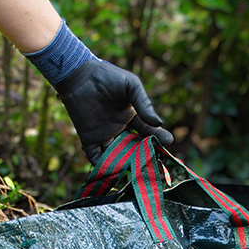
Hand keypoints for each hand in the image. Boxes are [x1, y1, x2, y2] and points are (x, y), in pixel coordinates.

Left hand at [54, 59, 173, 162]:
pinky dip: (102, 166)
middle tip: (153, 163)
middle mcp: (121, 130)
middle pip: (134, 149)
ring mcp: (105, 136)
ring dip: (125, 165)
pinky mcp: (89, 139)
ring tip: (134, 172)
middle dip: (144, 157)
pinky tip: (112, 172)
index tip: (168, 143)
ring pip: (117, 156)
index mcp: (133, 118)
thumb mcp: (131, 86)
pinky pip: (96, 157)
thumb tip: (159, 123)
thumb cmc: (107, 76)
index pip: (148, 133)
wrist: (80, 75)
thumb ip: (144, 104)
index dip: (158, 139)